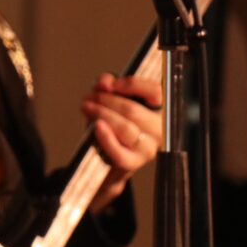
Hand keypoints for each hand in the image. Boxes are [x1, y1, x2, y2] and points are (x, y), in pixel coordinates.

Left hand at [81, 73, 162, 213]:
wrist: (108, 156)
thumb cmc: (112, 121)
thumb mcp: (111, 98)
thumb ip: (109, 85)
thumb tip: (105, 82)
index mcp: (159, 110)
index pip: (155, 92)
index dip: (132, 85)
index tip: (111, 84)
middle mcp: (159, 130)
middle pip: (133, 110)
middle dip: (106, 101)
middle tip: (89, 97)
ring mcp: (148, 149)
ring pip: (126, 128)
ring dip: (102, 114)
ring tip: (86, 107)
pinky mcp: (133, 163)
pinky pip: (120, 153)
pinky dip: (106, 138)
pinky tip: (96, 127)